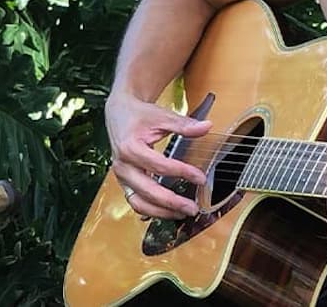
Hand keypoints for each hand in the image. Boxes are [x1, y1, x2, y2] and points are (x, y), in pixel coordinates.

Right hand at [105, 91, 209, 218]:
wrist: (119, 113)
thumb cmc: (139, 116)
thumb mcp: (161, 116)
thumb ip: (183, 125)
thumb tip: (206, 127)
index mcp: (130, 148)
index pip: (160, 166)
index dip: (182, 173)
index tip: (201, 178)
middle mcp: (123, 166)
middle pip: (147, 190)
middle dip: (171, 202)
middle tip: (192, 207)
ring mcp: (122, 177)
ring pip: (138, 203)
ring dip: (161, 212)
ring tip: (182, 213)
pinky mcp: (124, 182)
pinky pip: (136, 202)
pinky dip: (151, 210)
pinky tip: (168, 212)